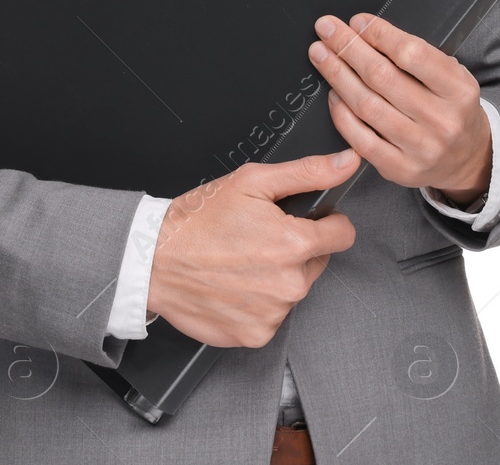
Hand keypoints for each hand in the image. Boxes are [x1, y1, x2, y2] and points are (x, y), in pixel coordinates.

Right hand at [145, 150, 358, 348]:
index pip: (342, 234)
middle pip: (316, 262)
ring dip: (276, 277)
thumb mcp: (252, 181)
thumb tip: (347, 162)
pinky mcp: (254, 336)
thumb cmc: (197, 220)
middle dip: (296, 248)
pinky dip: (258, 302)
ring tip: (241, 261)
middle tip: (258, 238)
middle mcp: (288, 284)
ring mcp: (272, 315)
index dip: (325, 221)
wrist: (152, 259)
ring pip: (293, 289)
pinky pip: (272, 316)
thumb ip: (307, 172)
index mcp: (293, 243)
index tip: (302, 220)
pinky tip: (234, 285)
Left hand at [309, 12, 491, 203]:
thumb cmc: (451, 107)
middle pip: (382, 77)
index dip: (379, 34)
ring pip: (367, 106)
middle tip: (327, 30)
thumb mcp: (450, 75)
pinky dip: (341, 113)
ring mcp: (420, 148)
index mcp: (459, 90)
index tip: (357, 22)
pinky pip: (360, 138)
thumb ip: (416, 55)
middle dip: (348, 48)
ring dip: (337, 75)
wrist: (468, 158)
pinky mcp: (399, 168)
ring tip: (322, 55)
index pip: (412, 54)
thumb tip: (366, 33)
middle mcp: (441, 120)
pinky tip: (333, 93)